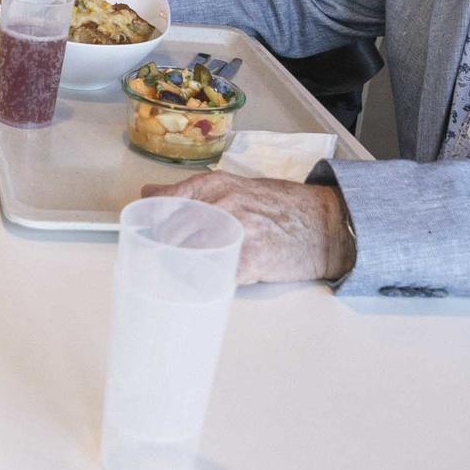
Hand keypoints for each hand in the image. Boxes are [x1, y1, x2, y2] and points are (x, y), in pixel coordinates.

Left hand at [140, 171, 353, 285]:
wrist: (325, 225)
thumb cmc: (282, 207)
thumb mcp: (235, 188)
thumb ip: (192, 193)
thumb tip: (149, 194)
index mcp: (216, 185)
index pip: (165, 204)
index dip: (150, 225)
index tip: (143, 238)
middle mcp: (222, 204)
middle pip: (171, 234)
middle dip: (164, 251)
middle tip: (165, 263)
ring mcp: (236, 231)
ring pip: (187, 256)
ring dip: (180, 270)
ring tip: (185, 276)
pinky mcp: (249, 260)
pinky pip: (213, 276)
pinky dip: (205, 283)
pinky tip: (208, 283)